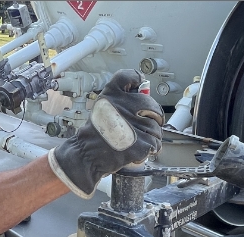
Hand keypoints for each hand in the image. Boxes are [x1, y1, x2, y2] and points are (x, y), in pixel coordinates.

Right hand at [48, 69, 164, 198]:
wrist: (87, 154)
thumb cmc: (95, 132)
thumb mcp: (103, 106)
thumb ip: (121, 98)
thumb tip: (143, 90)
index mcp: (113, 94)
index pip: (132, 76)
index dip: (138, 80)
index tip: (140, 85)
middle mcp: (125, 106)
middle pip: (153, 106)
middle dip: (153, 117)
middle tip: (143, 125)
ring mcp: (135, 124)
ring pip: (156, 128)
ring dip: (151, 135)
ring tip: (136, 140)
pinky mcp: (141, 143)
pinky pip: (155, 143)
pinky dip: (150, 148)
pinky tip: (138, 149)